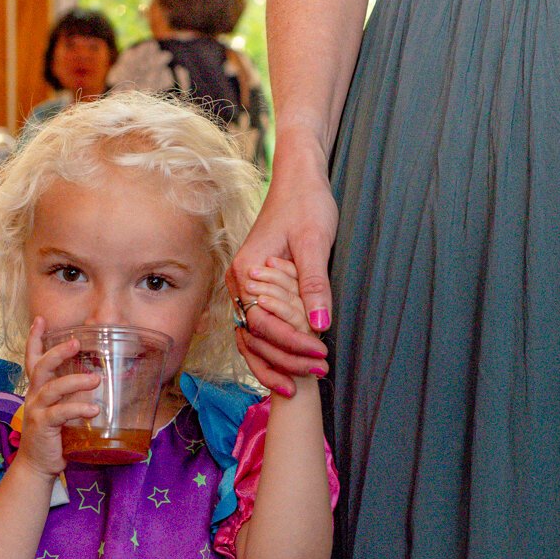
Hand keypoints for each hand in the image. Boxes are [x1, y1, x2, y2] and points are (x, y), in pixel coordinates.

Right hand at [14, 317, 101, 479]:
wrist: (37, 465)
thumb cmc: (53, 437)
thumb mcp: (60, 411)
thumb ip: (72, 396)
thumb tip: (97, 382)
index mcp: (37, 390)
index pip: (32, 359)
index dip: (34, 339)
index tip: (40, 320)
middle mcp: (33, 396)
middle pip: (41, 367)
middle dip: (57, 352)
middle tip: (76, 342)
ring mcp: (36, 411)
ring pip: (52, 388)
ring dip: (75, 381)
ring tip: (95, 380)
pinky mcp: (42, 426)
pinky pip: (60, 413)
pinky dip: (77, 410)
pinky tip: (93, 410)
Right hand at [227, 141, 335, 395]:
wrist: (299, 179)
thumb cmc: (306, 204)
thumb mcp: (315, 242)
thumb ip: (314, 284)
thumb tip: (320, 324)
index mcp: (247, 272)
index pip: (261, 324)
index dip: (290, 345)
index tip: (320, 356)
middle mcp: (239, 283)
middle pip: (252, 337)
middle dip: (284, 360)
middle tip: (318, 373)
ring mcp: (245, 287)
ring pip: (252, 337)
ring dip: (276, 360)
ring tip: (304, 379)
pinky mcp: (257, 288)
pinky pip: (259, 326)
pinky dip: (274, 347)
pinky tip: (293, 361)